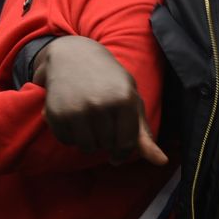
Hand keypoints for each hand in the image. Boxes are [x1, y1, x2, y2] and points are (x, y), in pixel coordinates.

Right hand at [36, 37, 164, 165]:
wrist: (73, 56)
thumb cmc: (109, 81)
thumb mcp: (130, 99)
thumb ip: (143, 133)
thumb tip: (162, 162)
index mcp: (123, 99)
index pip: (126, 144)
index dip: (123, 152)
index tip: (119, 151)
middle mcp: (100, 104)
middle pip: (106, 146)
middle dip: (106, 141)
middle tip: (102, 122)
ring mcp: (76, 108)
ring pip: (87, 147)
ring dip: (89, 141)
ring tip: (89, 121)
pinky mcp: (56, 113)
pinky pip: (67, 141)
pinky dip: (70, 135)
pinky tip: (73, 116)